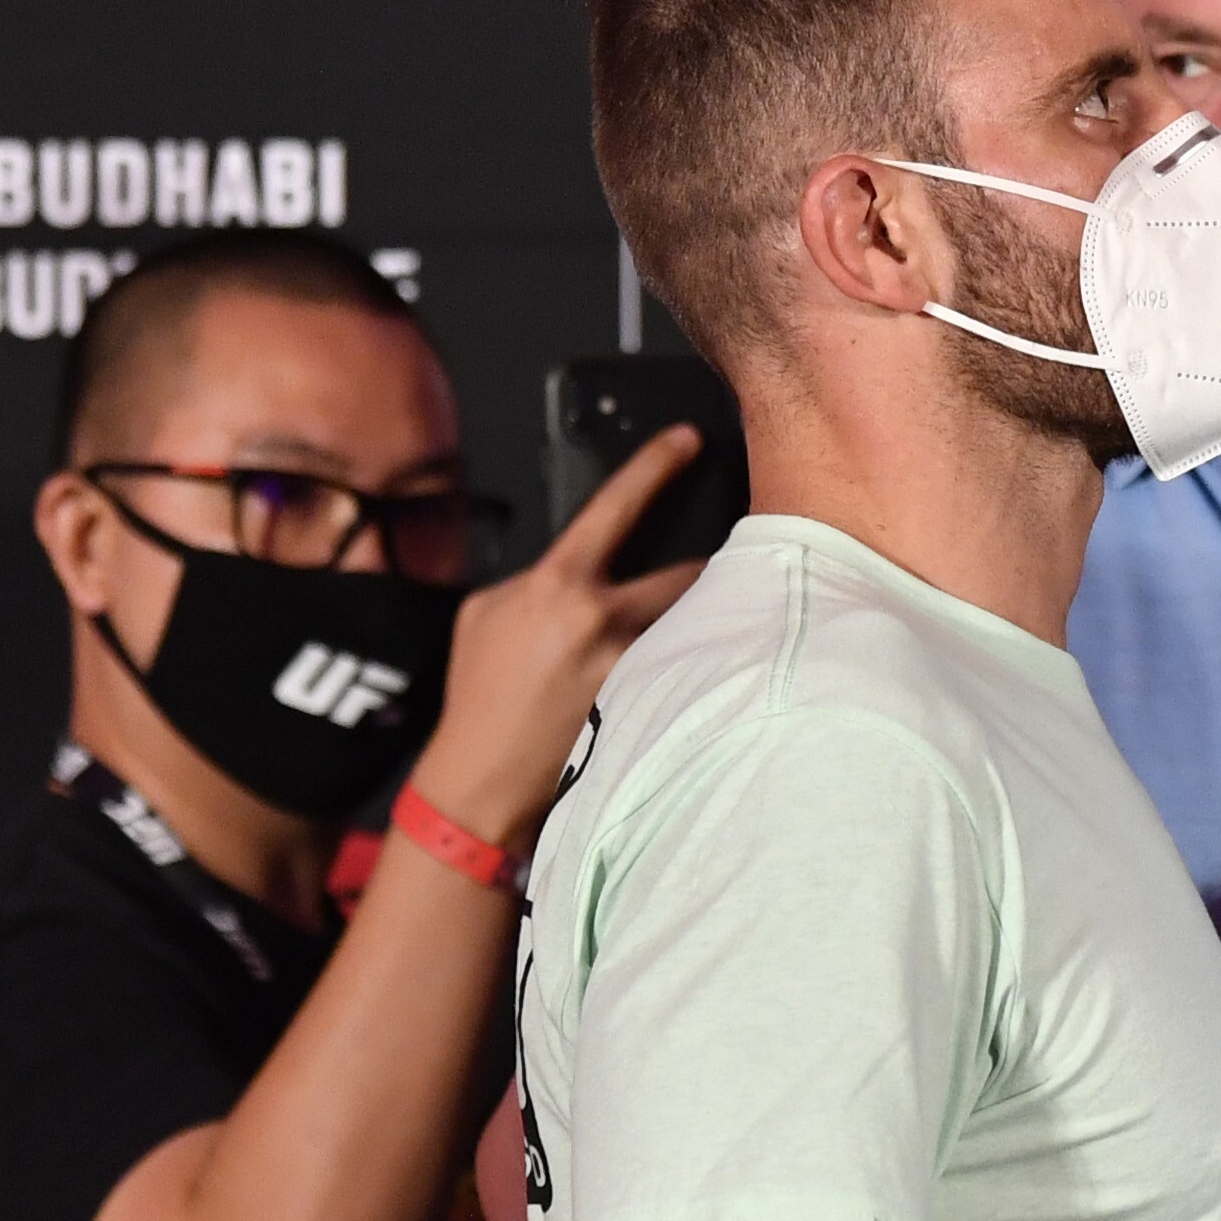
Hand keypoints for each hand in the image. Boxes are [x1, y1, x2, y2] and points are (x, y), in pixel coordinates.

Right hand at [409, 426, 706, 843]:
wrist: (486, 781)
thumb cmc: (480, 695)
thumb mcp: (486, 614)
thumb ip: (535, 578)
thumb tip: (578, 565)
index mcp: (557, 585)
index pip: (617, 506)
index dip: (656, 464)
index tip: (687, 439)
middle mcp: (603, 620)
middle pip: (689, 570)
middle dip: (713, 560)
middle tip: (740, 547)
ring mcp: (632, 666)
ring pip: (696, 622)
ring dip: (710, 617)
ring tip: (723, 621)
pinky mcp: (649, 707)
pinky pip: (686, 669)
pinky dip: (695, 666)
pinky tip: (701, 676)